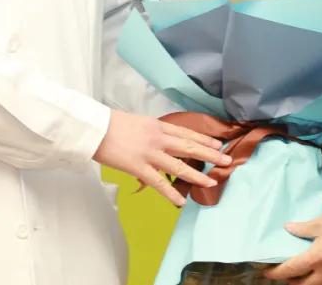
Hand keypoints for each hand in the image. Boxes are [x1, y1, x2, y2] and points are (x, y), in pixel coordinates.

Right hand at [94, 109, 231, 205]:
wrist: (95, 127)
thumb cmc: (112, 124)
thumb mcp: (139, 122)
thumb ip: (152, 131)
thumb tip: (161, 139)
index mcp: (158, 126)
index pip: (186, 133)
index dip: (204, 139)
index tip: (218, 144)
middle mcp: (158, 138)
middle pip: (189, 147)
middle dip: (210, 154)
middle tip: (226, 160)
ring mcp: (150, 153)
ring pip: (179, 165)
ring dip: (196, 175)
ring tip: (211, 182)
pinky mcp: (138, 167)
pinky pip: (158, 183)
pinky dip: (171, 192)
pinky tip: (181, 201)